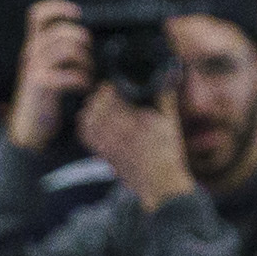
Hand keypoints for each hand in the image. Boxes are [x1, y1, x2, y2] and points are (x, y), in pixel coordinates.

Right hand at [8, 0, 95, 152]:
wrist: (30, 128)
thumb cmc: (45, 98)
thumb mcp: (48, 69)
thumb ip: (60, 52)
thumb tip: (88, 38)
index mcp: (33, 46)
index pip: (37, 14)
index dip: (58, 7)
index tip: (77, 13)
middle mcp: (31, 52)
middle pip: (61, 30)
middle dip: (82, 40)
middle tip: (89, 56)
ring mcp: (34, 67)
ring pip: (67, 49)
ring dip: (86, 60)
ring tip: (88, 73)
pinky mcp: (41, 84)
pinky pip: (69, 74)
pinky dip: (83, 79)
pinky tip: (85, 87)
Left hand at [77, 79, 194, 208]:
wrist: (159, 184)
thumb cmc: (167, 152)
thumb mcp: (170, 121)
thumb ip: (165, 95)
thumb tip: (169, 70)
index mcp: (135, 121)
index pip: (111, 95)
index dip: (111, 86)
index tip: (117, 82)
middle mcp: (118, 132)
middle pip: (97, 104)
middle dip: (101, 94)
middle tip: (109, 91)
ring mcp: (108, 144)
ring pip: (88, 117)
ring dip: (93, 107)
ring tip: (102, 103)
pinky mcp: (103, 153)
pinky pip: (86, 133)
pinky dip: (86, 123)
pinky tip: (94, 118)